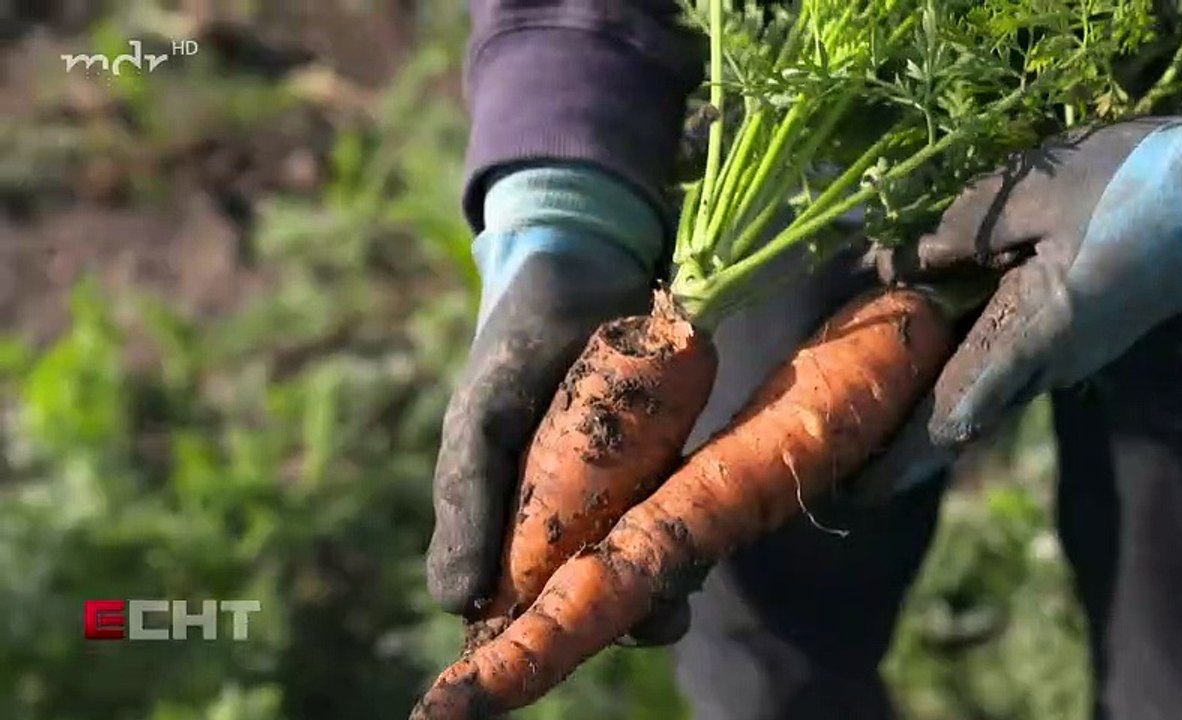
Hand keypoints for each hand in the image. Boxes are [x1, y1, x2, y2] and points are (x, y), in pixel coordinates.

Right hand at [425, 164, 690, 645]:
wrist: (588, 271)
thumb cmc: (518, 348)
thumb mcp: (483, 422)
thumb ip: (466, 503)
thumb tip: (453, 605)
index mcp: (506, 518)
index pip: (518, 601)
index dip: (539, 627)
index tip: (563, 631)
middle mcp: (562, 516)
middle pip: (590, 592)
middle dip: (621, 608)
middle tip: (649, 611)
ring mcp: (618, 494)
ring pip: (640, 564)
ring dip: (663, 580)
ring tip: (677, 573)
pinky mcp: (667, 465)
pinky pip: (681, 515)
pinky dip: (692, 526)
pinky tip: (697, 521)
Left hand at [879, 90, 1181, 447]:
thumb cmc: (1137, 183)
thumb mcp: (1036, 193)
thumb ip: (957, 232)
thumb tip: (897, 265)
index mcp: (1036, 337)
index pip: (953, 415)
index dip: (903, 457)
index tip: (859, 489)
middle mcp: (1057, 363)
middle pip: (967, 417)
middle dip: (908, 444)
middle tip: (853, 463)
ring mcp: (1079, 354)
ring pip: (991, 393)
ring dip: (934, 407)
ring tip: (878, 414)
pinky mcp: (1091, 334)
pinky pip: (1016, 366)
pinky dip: (966, 372)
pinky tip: (935, 354)